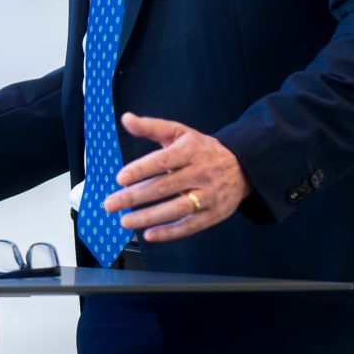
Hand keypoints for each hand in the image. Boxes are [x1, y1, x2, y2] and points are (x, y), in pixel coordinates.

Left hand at [103, 112, 250, 241]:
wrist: (243, 167)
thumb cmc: (202, 149)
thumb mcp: (180, 132)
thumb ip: (151, 126)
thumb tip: (126, 118)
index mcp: (190, 151)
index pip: (162, 161)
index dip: (140, 170)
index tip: (120, 178)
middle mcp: (200, 173)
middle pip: (164, 187)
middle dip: (134, 196)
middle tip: (110, 203)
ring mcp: (208, 196)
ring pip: (176, 209)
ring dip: (148, 217)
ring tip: (124, 221)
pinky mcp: (213, 214)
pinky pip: (189, 226)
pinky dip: (169, 232)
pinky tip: (149, 234)